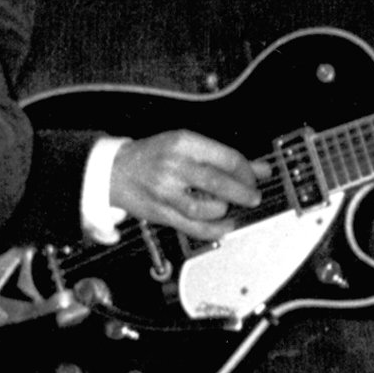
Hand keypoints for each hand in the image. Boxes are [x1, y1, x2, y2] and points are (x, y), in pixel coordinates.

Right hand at [110, 130, 260, 240]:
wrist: (113, 170)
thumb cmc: (153, 156)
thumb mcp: (187, 146)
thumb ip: (224, 158)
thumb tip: (261, 169)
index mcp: (183, 143)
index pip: (226, 158)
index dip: (248, 171)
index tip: (257, 178)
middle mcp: (174, 165)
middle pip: (218, 182)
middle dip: (244, 192)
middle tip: (254, 197)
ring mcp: (165, 190)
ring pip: (206, 206)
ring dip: (225, 210)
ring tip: (230, 207)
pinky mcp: (160, 212)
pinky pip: (192, 226)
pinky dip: (214, 230)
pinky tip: (225, 226)